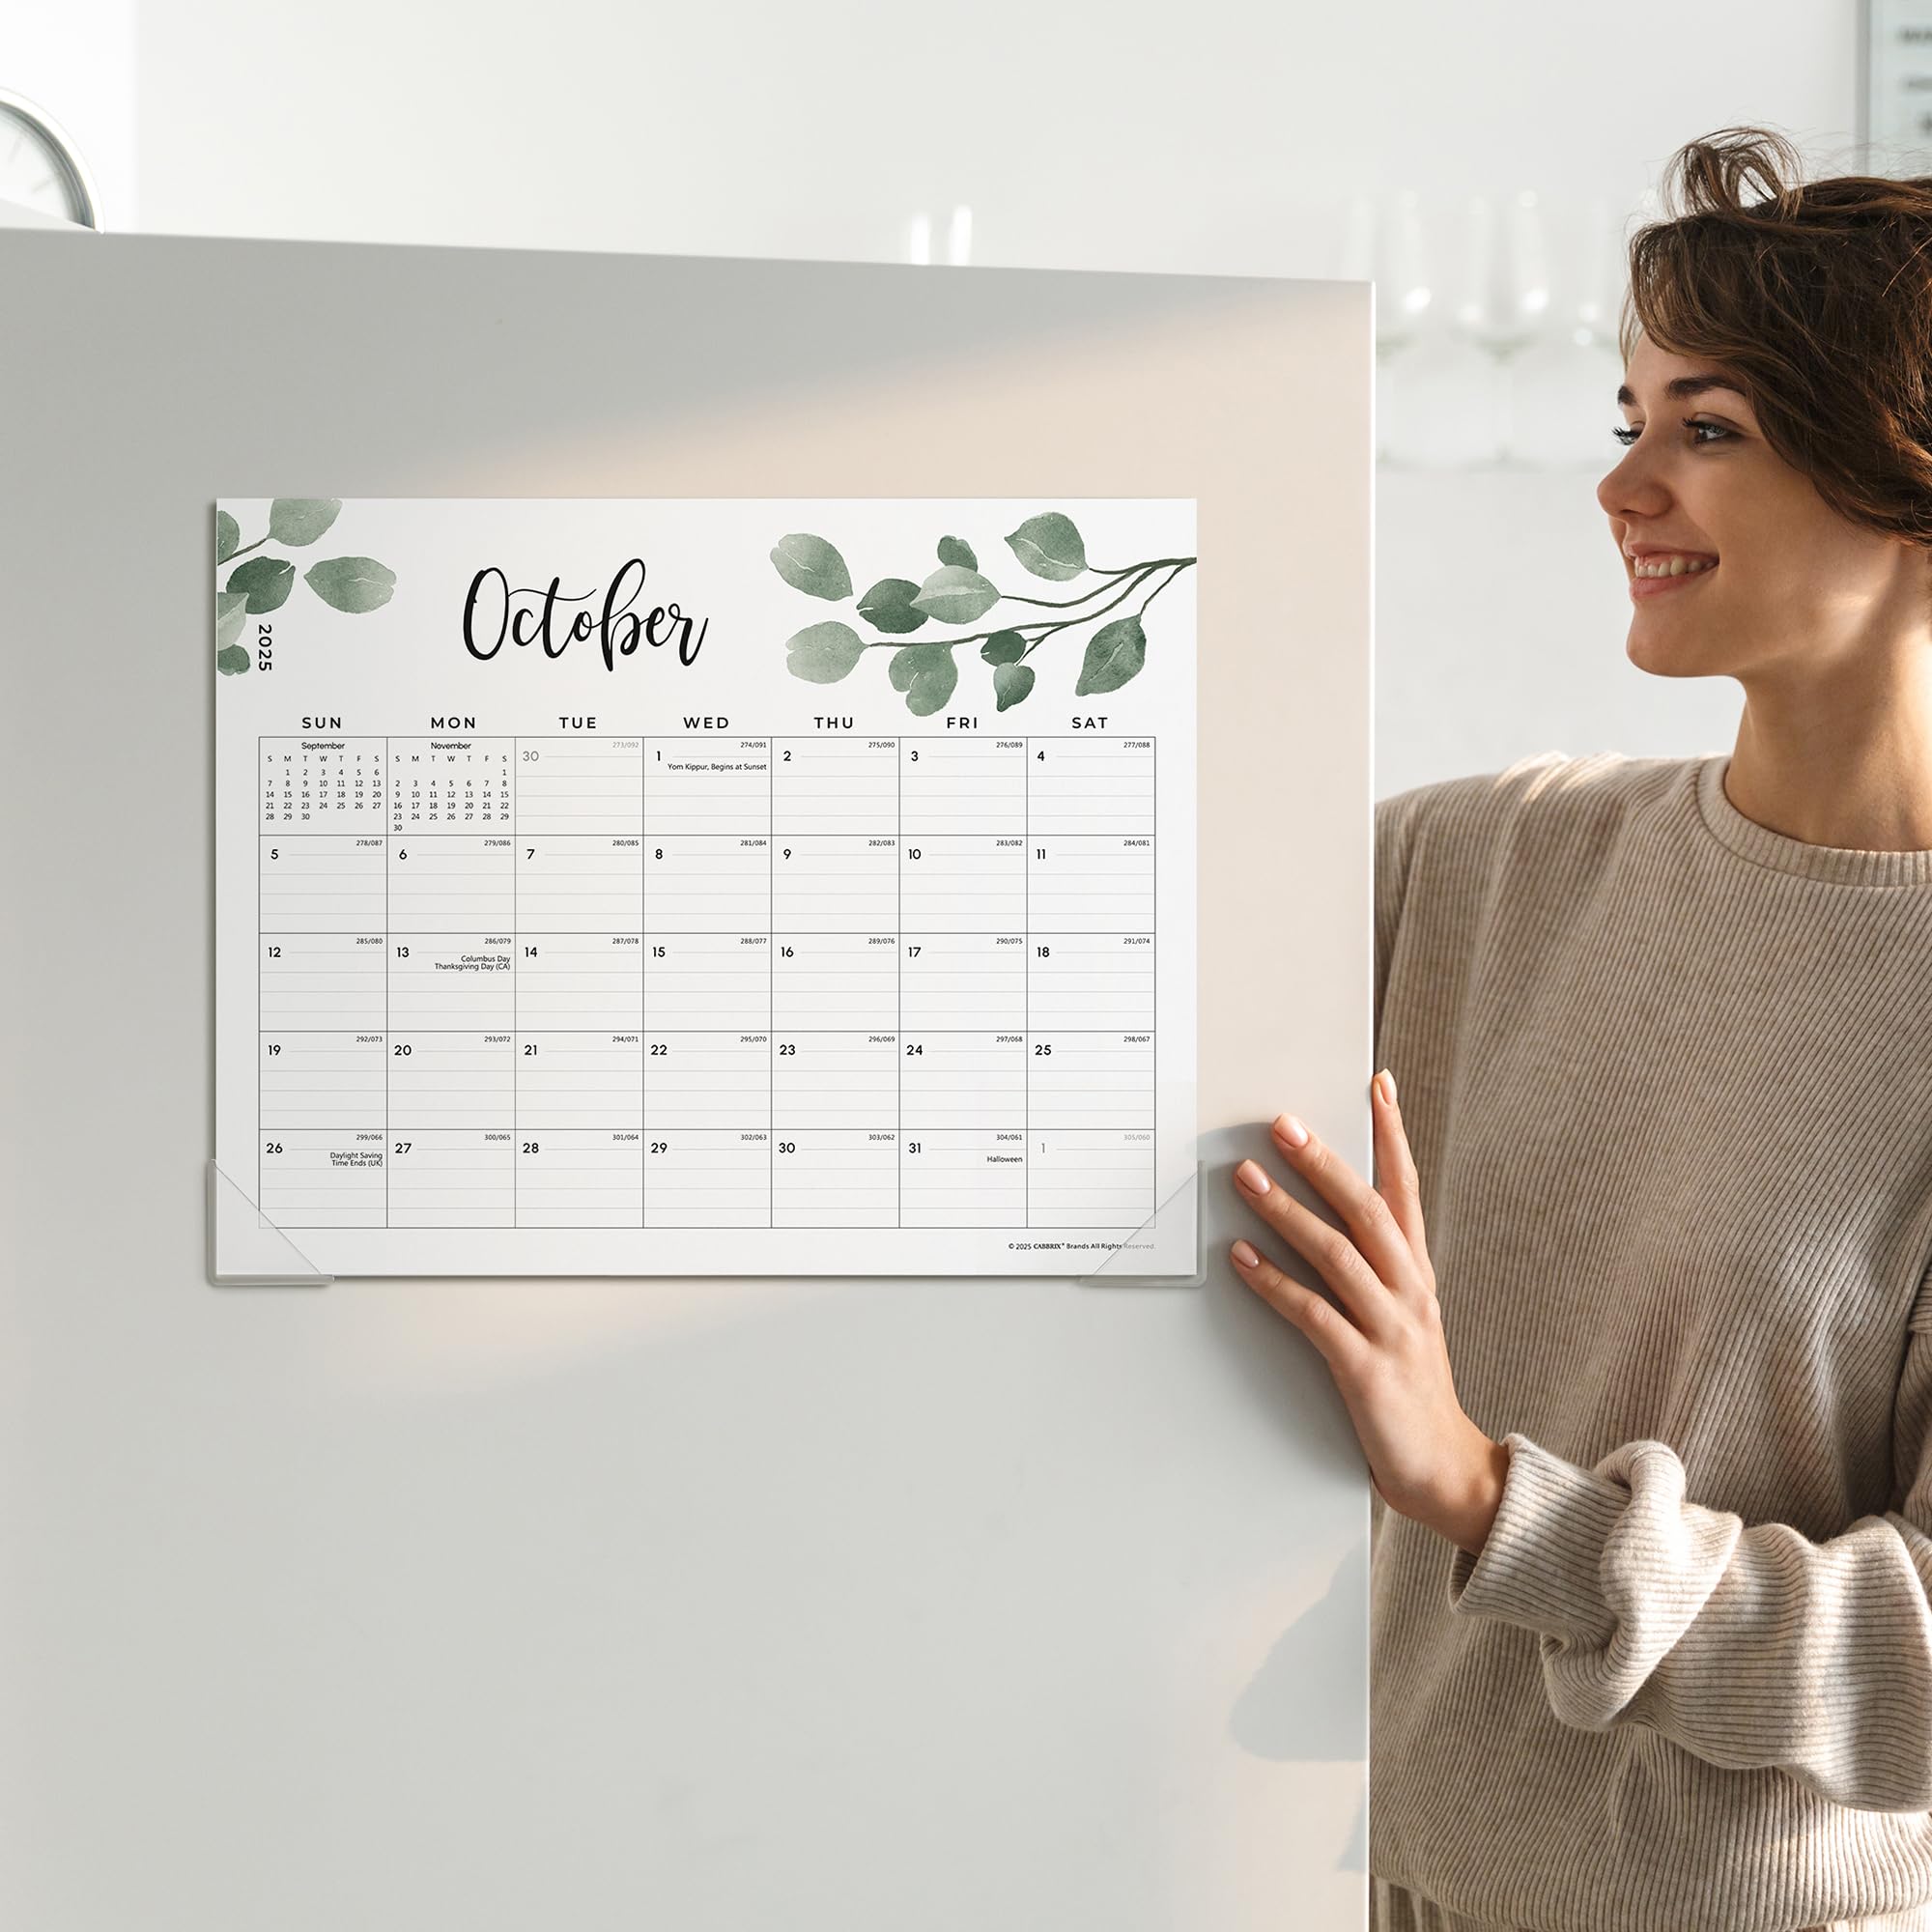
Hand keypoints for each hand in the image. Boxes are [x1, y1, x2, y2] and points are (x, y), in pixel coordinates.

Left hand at [1228, 1069, 1507, 1555]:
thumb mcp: (1401, 1315)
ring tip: (1246, 1178)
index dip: (1392, 1134)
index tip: (1377, 1084)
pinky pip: (1314, 1316)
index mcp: (1417, 1273)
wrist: (1445, 1470)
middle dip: (1324, 1161)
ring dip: (1286, 1212)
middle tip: (1282, 1122)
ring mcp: (1391, 1330)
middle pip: (1368, 1210)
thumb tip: (1321, 1211)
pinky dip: (1275, 1283)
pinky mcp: (1366, 1371)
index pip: (1405, 1188)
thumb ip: (1370, 1265)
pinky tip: (1241, 1259)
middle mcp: (1410, 1292)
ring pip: (1337, 1255)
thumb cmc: (1410, 1386)